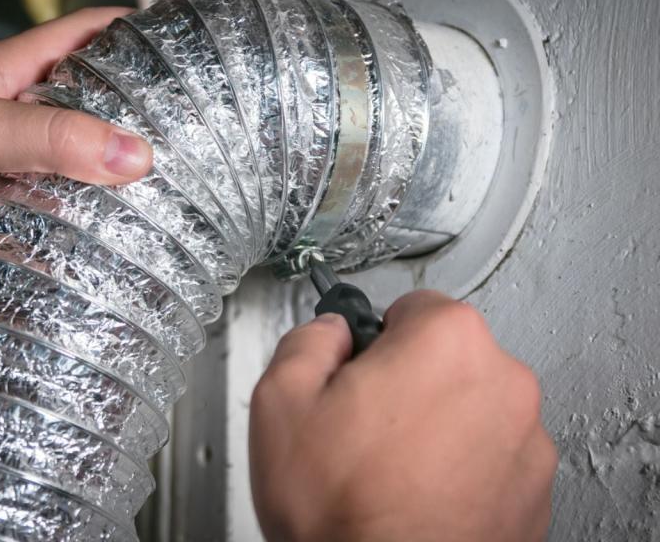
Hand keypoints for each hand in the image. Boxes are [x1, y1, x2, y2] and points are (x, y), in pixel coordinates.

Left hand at [0, 7, 150, 368]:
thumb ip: (51, 138)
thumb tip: (132, 154)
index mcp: (8, 73)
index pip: (85, 35)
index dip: (135, 34)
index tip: (183, 50)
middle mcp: (10, 115)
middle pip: (87, 108)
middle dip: (133, 121)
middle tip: (187, 142)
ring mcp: (2, 165)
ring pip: (70, 169)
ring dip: (105, 184)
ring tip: (162, 199)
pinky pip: (45, 215)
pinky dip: (72, 227)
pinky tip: (104, 243)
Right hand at [249, 291, 556, 541]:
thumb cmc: (341, 509)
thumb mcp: (280, 400)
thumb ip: (308, 339)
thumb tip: (328, 334)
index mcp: (447, 341)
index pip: (412, 307)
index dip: (374, 340)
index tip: (359, 371)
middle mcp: (503, 382)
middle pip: (446, 356)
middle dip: (407, 381)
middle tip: (364, 427)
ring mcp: (527, 442)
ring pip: (470, 408)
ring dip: (437, 426)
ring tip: (390, 469)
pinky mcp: (535, 493)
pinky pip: (492, 458)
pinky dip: (462, 470)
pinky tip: (419, 496)